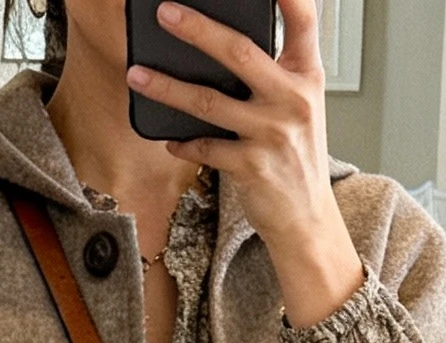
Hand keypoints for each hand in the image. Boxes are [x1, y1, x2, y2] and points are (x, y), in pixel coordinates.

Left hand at [126, 0, 364, 327]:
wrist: (307, 219)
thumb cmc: (296, 158)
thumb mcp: (301, 105)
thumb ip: (275, 71)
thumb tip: (220, 44)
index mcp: (307, 76)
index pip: (302, 18)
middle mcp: (293, 99)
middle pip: (238, 51)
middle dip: (196, 29)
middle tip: (165, 13)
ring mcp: (272, 134)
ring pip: (209, 101)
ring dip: (167, 87)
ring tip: (137, 74)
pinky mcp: (252, 167)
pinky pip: (205, 147)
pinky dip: (183, 141)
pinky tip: (168, 136)